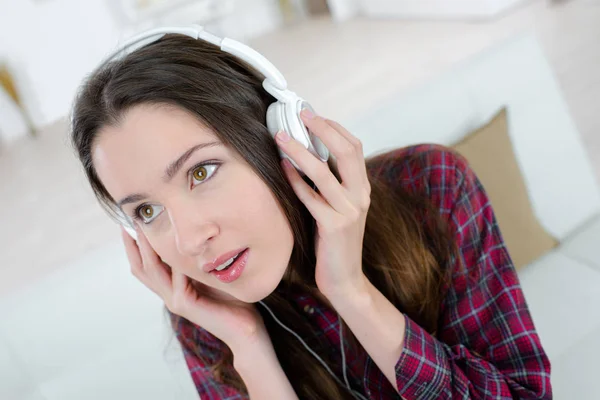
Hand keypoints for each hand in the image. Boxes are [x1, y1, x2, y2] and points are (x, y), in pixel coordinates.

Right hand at [120, 225, 268, 351]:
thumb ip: (200, 259)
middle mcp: (169, 295)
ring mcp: (175, 300)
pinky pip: (175, 278)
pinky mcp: (185, 304)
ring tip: (144, 227)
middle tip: (129, 219)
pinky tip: (177, 244)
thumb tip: (200, 231)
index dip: (134, 245)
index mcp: (172, 288)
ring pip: (152, 271)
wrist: (244, 330)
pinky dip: (175, 261)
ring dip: (147, 248)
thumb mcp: (211, 273)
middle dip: (133, 243)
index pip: (144, 265)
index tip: (132, 221)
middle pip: (140, 267)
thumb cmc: (232, 300)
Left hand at [275, 109, 370, 297]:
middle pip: (346, 151)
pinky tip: (282, 168)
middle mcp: (360, 196)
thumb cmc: (335, 241)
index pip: (354, 146)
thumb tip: (307, 154)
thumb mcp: (340, 207)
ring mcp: (349, 211)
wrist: (346, 278)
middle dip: (321, 128)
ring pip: (323, 172)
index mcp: (363, 188)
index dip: (333, 127)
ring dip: (299, 151)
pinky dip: (295, 180)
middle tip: (299, 115)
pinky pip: (311, 197)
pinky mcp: (334, 226)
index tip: (312, 115)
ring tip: (281, 137)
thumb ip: (331, 184)